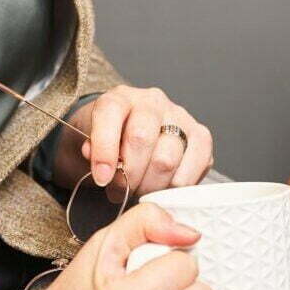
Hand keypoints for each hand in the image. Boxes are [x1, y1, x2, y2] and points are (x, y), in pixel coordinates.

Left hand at [53, 86, 214, 196]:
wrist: (130, 137)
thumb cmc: (109, 142)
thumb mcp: (89, 142)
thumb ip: (91, 152)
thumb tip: (104, 168)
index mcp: (120, 97)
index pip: (110, 114)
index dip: (104, 150)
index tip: (101, 178)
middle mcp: (152, 102)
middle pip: (141, 139)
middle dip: (127, 175)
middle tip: (120, 191)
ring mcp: (180, 118)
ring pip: (167, 160)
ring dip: (150, 186)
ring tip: (138, 192)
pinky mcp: (201, 138)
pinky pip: (193, 169)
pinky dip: (174, 187)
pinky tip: (161, 188)